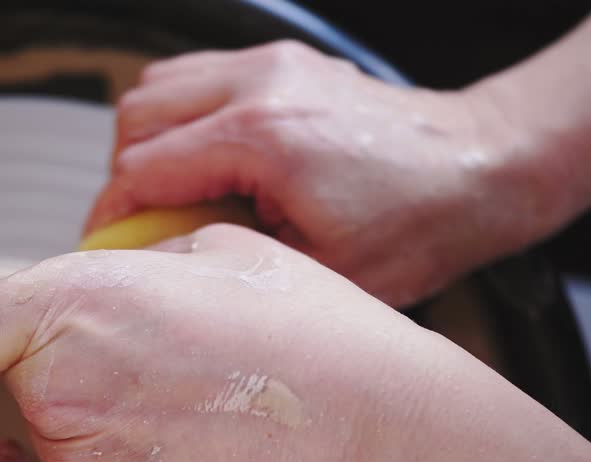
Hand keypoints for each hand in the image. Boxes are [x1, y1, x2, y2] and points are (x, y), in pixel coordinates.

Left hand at [0, 226, 458, 461]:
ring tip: (164, 413)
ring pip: (26, 450)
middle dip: (58, 371)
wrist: (366, 419)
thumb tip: (81, 310)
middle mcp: (66, 385)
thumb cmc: (300, 328)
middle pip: (6, 386)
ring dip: (65, 431)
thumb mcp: (204, 252)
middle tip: (152, 363)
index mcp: (82, 297)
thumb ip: (121, 269)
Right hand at [86, 40, 570, 306]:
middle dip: (124, 177)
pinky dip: (185, 117)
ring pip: (160, 86)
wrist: (482, 167)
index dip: (111, 216)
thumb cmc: (421, 223)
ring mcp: (273, 64)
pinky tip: (210, 162)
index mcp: (262, 137)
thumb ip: (231, 260)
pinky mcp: (286, 61)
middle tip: (142, 227)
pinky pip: (201, 76)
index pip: (140, 168)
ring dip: (151, 141)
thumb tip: (163, 259)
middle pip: (135, 118)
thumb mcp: (320, 271)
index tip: (108, 251)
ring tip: (174, 195)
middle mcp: (260, 85)